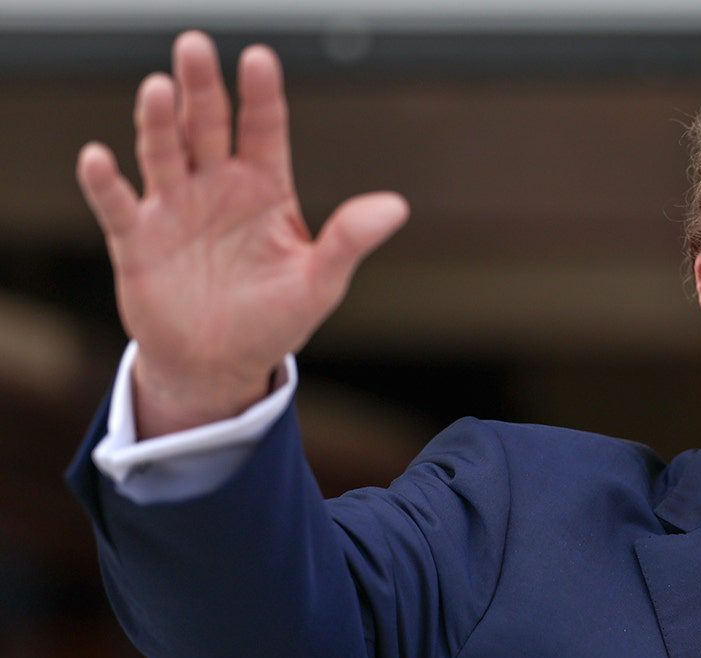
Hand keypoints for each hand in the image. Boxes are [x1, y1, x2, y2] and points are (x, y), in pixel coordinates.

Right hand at [76, 31, 407, 437]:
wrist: (221, 364)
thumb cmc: (275, 319)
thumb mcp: (319, 283)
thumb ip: (349, 240)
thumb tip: (397, 207)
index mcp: (265, 187)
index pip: (265, 130)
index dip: (261, 96)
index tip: (259, 58)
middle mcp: (217, 185)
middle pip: (207, 125)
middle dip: (202, 88)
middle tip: (195, 46)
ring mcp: (174, 207)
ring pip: (163, 152)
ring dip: (158, 122)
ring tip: (158, 89)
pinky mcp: (136, 239)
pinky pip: (118, 205)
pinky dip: (106, 183)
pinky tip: (99, 158)